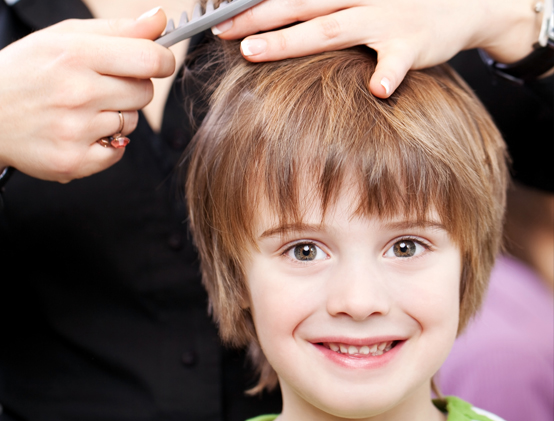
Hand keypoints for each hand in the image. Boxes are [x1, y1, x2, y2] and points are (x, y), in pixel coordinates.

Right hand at [0, 8, 174, 182]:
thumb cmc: (28, 72)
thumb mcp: (65, 38)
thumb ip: (118, 30)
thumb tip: (160, 19)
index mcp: (74, 55)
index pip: (149, 59)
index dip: (162, 60)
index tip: (158, 62)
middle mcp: (76, 93)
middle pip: (145, 93)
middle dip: (133, 87)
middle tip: (103, 86)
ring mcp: (75, 130)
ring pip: (132, 122)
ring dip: (117, 115)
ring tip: (84, 109)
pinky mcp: (74, 160)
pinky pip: (119, 152)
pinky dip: (108, 144)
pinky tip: (82, 132)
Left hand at [215, 0, 539, 97]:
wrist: (465, 3)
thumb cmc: (403, 4)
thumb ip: (327, 7)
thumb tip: (285, 16)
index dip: (255, 3)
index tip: (221, 14)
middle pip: (300, 5)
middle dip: (257, 19)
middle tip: (221, 32)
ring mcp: (385, 18)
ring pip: (331, 27)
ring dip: (292, 39)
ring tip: (255, 52)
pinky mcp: (413, 43)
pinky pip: (397, 60)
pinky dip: (387, 72)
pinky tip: (378, 89)